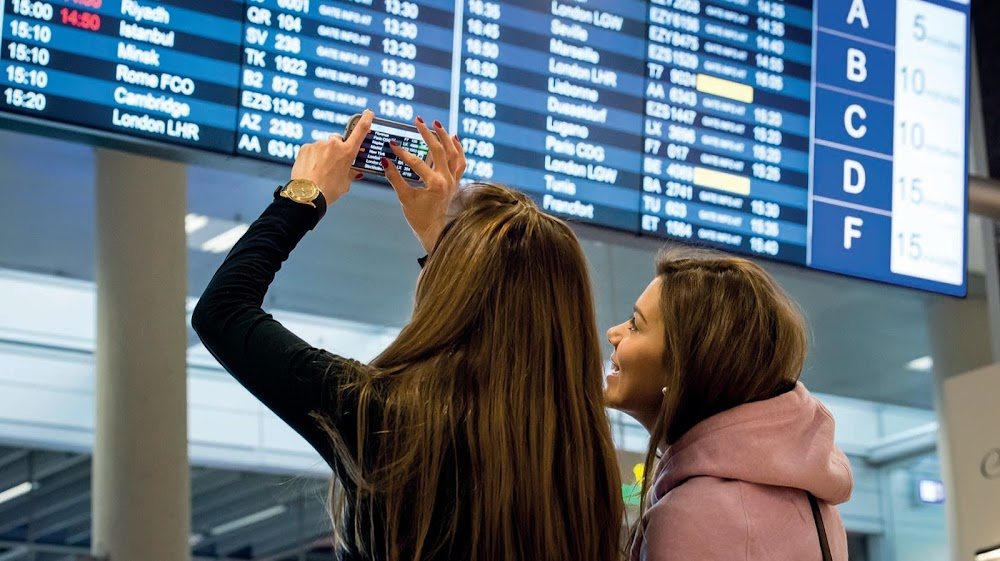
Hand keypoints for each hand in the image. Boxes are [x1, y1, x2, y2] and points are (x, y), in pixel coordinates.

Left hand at [290, 109, 371, 204]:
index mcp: (347, 152)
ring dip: (323, 154)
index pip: (361, 130)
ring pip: (323, 146)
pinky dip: (312, 157)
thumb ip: (350, 172)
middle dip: (337, 148)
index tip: (368, 113)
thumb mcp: (345, 183)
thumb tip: (353, 171)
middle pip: (337, 140)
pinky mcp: (305, 148)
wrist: (307, 195)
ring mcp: (318, 145)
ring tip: (320, 170)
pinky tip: (311, 169)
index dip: (366, 119)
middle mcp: (333, 144)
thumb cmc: (328, 191)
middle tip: (333, 163)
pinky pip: (312, 150)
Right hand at [384, 117, 466, 253]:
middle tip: (418, 121)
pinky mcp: (456, 182)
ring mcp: (454, 180)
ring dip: (446, 137)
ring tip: (436, 124)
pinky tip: (454, 138)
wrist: (435, 231)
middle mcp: (448, 180)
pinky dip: (459, 149)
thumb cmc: (419, 218)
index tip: (392, 144)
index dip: (403, 153)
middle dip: (428, 134)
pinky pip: (461, 162)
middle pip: (439, 150)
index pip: (417, 163)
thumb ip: (395, 178)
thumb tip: (384, 161)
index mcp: (435, 184)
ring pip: (454, 153)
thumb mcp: (404, 198)